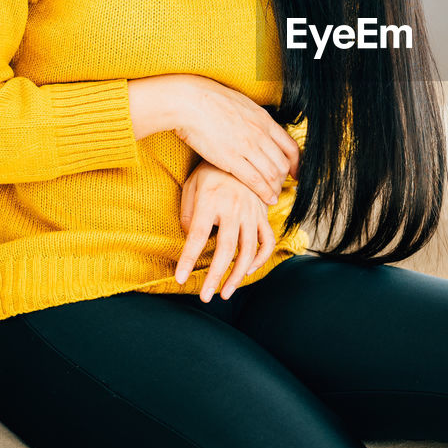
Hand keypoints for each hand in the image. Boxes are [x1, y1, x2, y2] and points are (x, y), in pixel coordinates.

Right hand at [172, 75, 299, 206]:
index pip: (290, 146)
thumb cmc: (211, 101)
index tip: (296, 173)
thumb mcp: (243, 105)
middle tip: (282, 187)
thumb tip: (261, 125)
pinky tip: (267, 199)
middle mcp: (260, 134)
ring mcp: (247, 147)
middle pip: (283, 163)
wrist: (190, 102)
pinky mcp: (230, 159)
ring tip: (275, 197)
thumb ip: (255, 119)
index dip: (297, 163)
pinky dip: (264, 192)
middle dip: (285, 179)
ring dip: (275, 188)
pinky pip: (254, 180)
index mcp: (264, 120)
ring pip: (271, 173)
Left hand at [175, 161, 276, 301]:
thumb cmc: (209, 172)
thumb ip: (188, 214)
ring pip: (248, 250)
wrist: (239, 150)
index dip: (188, 259)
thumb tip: (191, 240)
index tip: (180, 279)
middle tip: (206, 296)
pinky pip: (266, 241)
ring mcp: (251, 212)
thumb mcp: (191, 186)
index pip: (197, 236)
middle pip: (225, 249)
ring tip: (225, 293)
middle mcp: (233, 208)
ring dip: (237, 275)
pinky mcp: (262, 214)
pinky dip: (261, 258)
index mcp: (211, 201)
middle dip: (215, 276)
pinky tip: (248, 271)